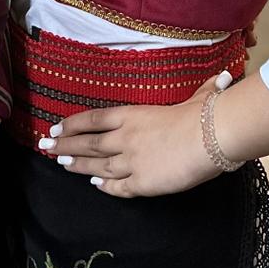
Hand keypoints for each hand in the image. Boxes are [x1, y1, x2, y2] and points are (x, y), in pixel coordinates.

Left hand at [39, 78, 228, 198]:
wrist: (211, 137)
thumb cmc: (206, 113)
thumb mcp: (201, 97)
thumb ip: (203, 91)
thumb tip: (221, 80)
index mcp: (133, 115)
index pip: (94, 119)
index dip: (73, 124)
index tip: (56, 127)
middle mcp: (125, 138)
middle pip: (88, 143)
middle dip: (65, 146)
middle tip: (47, 147)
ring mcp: (131, 162)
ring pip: (97, 166)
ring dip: (78, 165)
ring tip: (62, 164)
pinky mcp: (142, 184)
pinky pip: (118, 187)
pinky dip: (104, 187)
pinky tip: (95, 185)